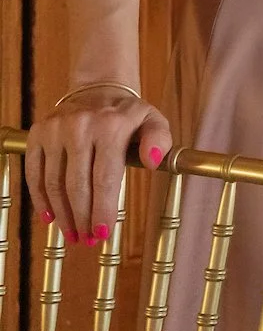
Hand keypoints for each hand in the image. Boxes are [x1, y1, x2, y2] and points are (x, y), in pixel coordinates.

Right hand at [26, 87, 171, 245]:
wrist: (98, 90)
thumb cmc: (129, 115)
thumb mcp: (153, 121)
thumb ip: (159, 140)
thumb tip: (152, 162)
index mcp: (112, 125)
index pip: (105, 178)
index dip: (103, 210)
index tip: (103, 234)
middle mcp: (80, 126)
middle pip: (77, 186)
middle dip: (82, 218)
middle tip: (87, 240)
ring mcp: (55, 130)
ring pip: (54, 184)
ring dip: (62, 214)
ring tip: (72, 233)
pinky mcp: (37, 134)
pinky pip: (34, 174)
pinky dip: (40, 199)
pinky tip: (50, 217)